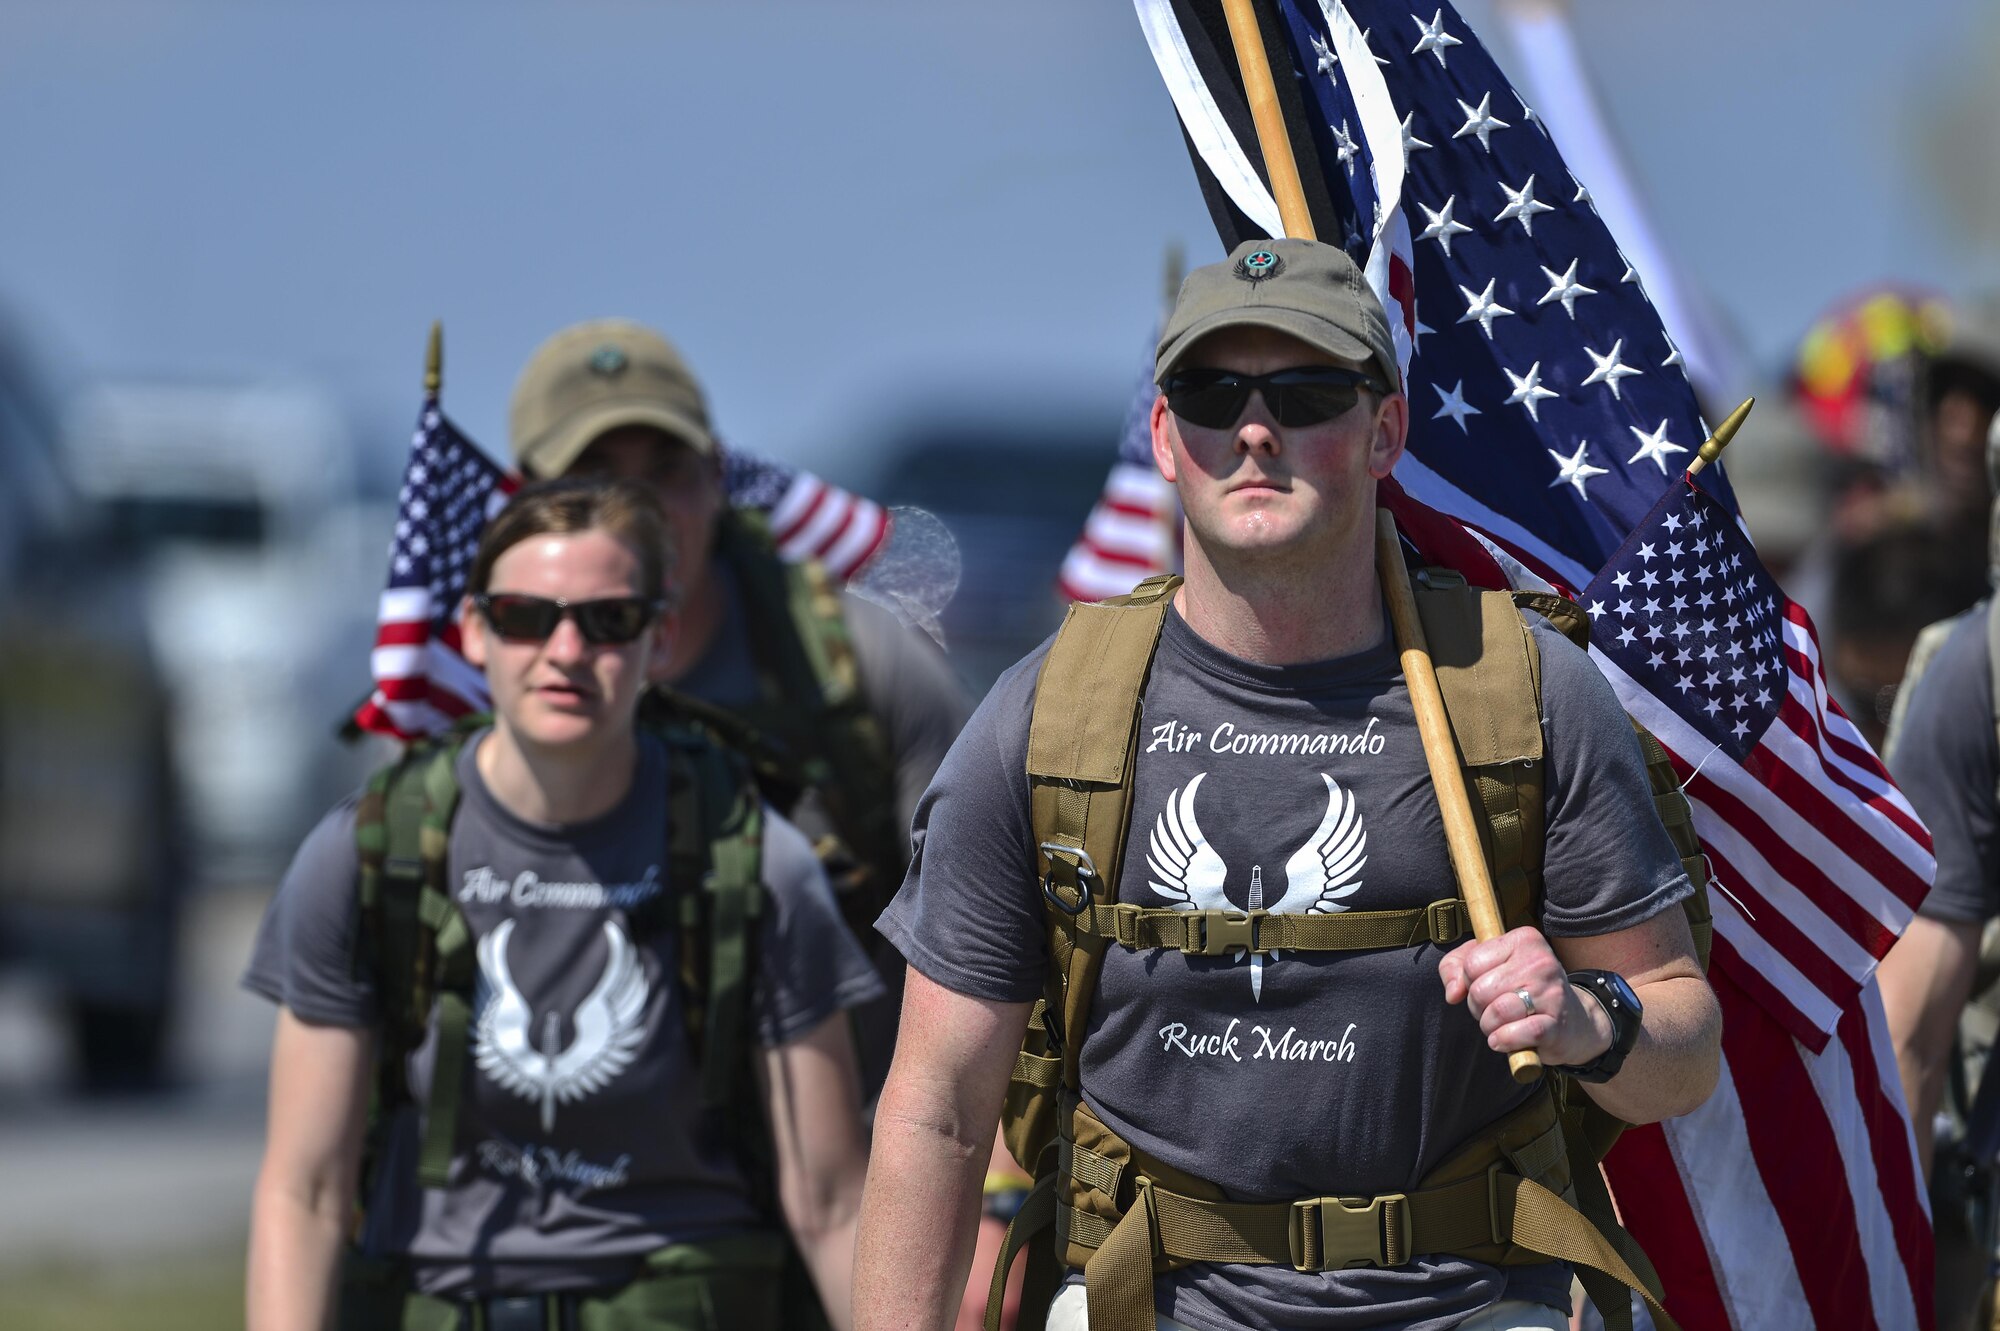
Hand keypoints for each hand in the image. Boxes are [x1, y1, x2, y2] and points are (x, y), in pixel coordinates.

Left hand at [1437, 926, 1611, 1066]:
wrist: (1572, 1021)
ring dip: (1489, 1026)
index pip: (1472, 963)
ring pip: (1495, 1012)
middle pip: (1480, 990)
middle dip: (1478, 1007)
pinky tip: (1505, 1040)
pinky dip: (1502, 1041)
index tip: (1488, 985)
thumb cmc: (1522, 989)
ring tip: (1501, 1024)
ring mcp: (1551, 993)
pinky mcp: (1555, 1025)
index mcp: (1524, 939)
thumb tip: (1452, 993)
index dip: (1469, 981)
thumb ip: (1455, 967)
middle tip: (1494, 1008)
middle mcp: (1540, 961)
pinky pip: (1514, 1034)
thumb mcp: (1488, 966)